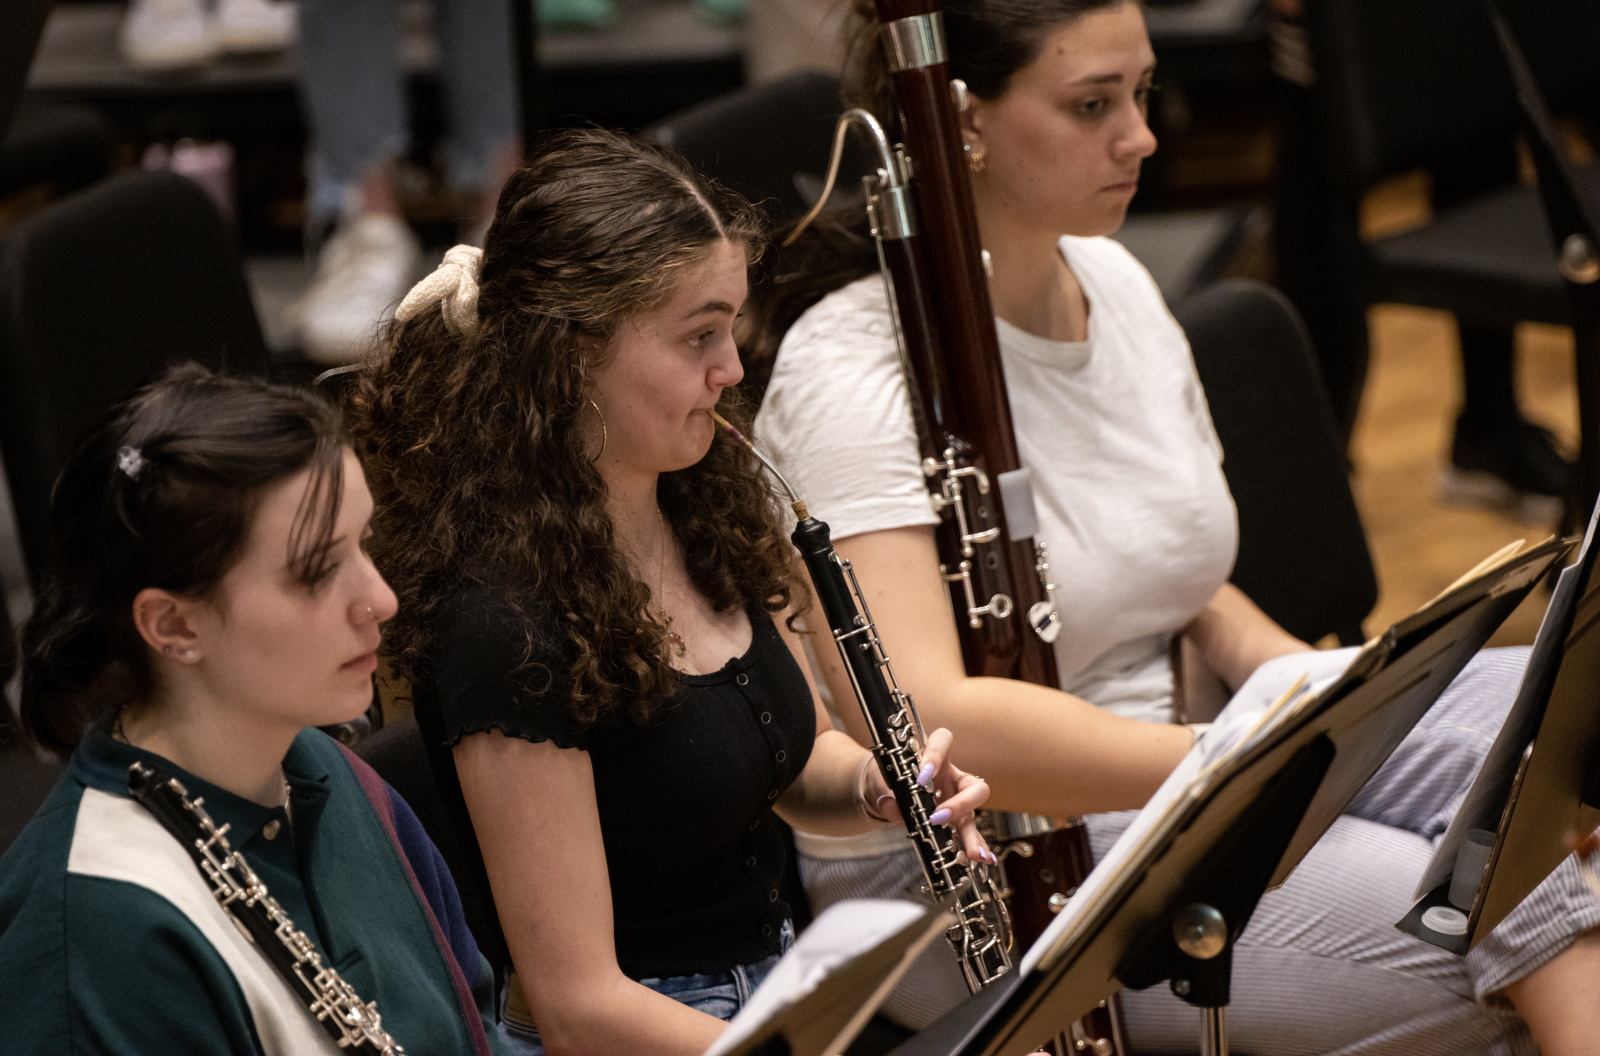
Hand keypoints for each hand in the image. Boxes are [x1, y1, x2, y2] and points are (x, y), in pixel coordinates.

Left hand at [859, 727, 995, 863]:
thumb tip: (890, 804)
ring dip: (973, 835)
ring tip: (975, 855)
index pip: (943, 741)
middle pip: (972, 785)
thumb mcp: (882, 784)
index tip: (922, 775)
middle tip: (939, 818)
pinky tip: (982, 859)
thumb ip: (886, 793)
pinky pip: (970, 834)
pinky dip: (974, 846)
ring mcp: (957, 801)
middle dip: (960, 804)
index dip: (936, 754)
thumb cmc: (888, 781)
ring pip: (973, 816)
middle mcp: (951, 779)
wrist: (886, 794)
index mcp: (934, 758)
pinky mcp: (956, 822)